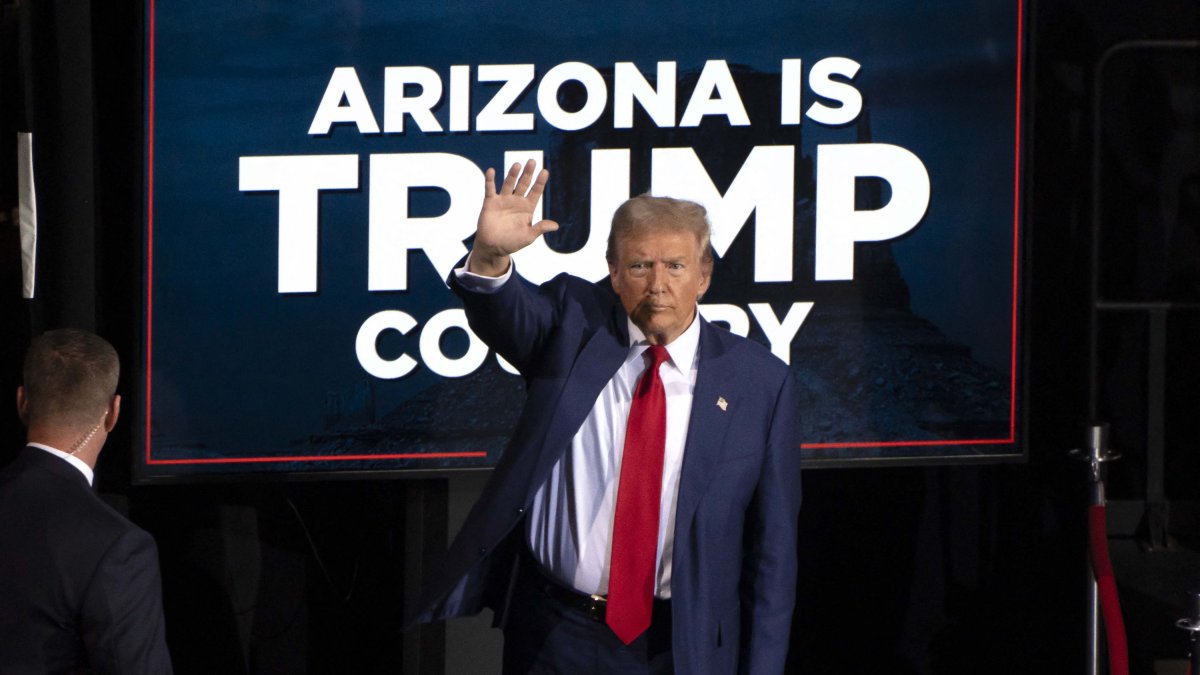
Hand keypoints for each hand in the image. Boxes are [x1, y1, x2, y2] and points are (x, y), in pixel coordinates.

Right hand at [468, 159, 558, 275]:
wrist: (493, 247)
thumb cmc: (512, 242)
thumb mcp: (528, 236)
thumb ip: (540, 228)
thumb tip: (556, 226)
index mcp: (527, 208)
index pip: (535, 192)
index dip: (540, 182)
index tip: (545, 171)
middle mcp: (516, 201)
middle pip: (523, 184)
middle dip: (528, 173)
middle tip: (532, 161)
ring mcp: (503, 200)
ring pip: (509, 184)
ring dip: (512, 174)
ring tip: (517, 165)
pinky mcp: (490, 203)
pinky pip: (490, 189)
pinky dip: (490, 180)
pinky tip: (492, 171)